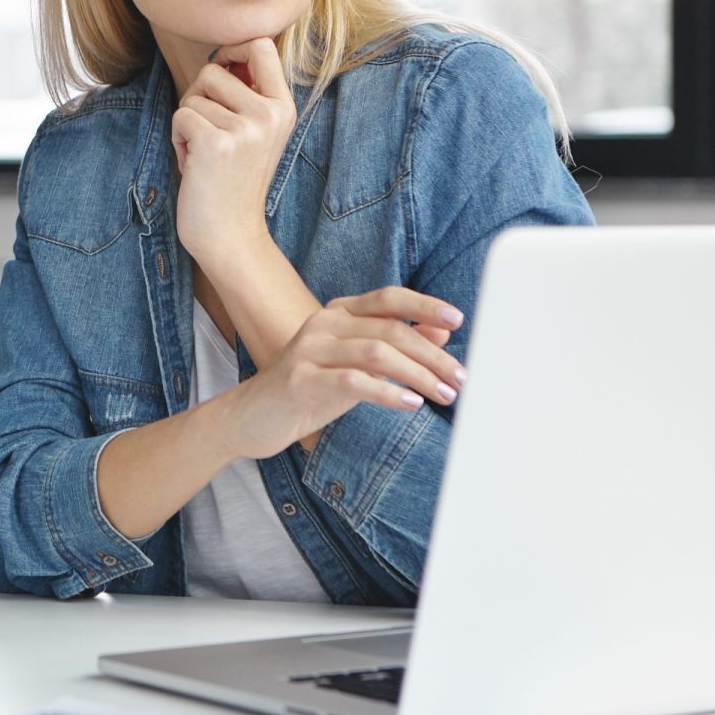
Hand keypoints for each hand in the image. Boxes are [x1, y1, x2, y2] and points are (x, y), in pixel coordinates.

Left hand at [171, 38, 295, 268]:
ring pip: (192, 97)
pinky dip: (178, 138)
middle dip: (198, 97)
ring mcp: (246, 128)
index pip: (261, 45)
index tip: (221, 66)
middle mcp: (270, 114)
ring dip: (187, 123)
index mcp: (284, 107)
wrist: (231, 235)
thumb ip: (246, 94)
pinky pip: (181, 116)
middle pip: (213, 70)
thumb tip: (222, 53)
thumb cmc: (233, 180)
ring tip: (204, 154)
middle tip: (207, 132)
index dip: (231, 47)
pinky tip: (194, 164)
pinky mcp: (216, 142)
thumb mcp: (255, 132)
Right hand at [217, 290, 467, 459]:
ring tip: (443, 394)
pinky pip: (353, 382)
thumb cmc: (310, 389)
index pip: (387, 298)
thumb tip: (441, 330)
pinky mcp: (301, 379)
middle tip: (460, 378)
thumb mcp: (356, 364)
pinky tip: (410, 404)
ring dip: (418, 375)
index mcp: (338, 313)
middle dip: (432, 355)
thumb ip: (394, 345)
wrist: (254, 416)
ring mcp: (309, 349)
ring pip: (377, 353)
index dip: (424, 305)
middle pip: (390, 329)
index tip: (457, 317)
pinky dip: (388, 392)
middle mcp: (324, 324)